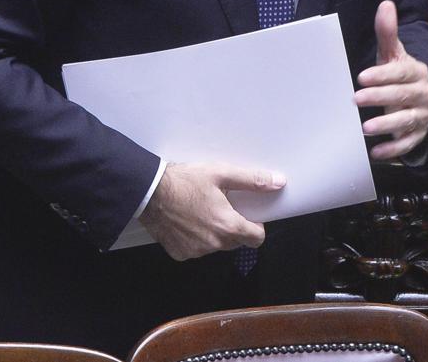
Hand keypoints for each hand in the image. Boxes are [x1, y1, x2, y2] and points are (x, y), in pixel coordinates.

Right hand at [138, 162, 284, 260]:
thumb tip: (277, 182)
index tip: (247, 214)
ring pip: (215, 245)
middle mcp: (213, 244)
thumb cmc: (184, 181)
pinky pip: (196, 249)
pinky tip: (187, 220)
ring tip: (201, 210)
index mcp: (227, 226)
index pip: (256, 239)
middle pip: (235, 242)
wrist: (149, 191)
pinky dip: (195, 238)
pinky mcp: (180, 253)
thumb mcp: (221, 173)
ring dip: (214, 232)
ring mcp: (195, 251)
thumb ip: (252, 180)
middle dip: (233, 226)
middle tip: (221, 206)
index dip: (255, 226)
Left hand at [353, 0, 427, 160]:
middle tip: (356, 99)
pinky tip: (375, 152)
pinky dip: (393, 149)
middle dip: (379, 98)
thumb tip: (385, 4)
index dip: (382, 75)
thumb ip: (387, 32)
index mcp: (416, 72)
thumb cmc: (398, 73)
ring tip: (365, 128)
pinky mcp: (418, 134)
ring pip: (406, 120)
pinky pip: (408, 143)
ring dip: (386, 125)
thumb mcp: (392, 53)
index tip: (361, 77)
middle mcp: (422, 94)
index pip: (400, 72)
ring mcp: (421, 115)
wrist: (419, 97)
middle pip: (401, 95)